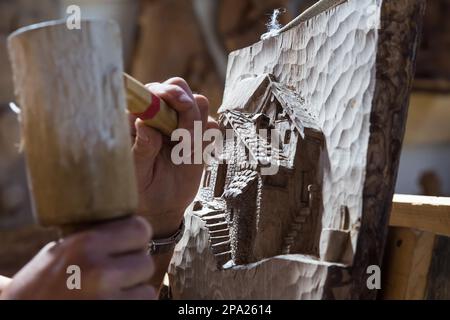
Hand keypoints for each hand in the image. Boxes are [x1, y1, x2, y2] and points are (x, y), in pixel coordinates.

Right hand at [0, 217, 154, 299]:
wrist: (18, 313)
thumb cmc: (41, 285)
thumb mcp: (62, 250)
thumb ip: (96, 239)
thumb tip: (137, 230)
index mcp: (85, 244)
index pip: (140, 228)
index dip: (137, 239)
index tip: (129, 246)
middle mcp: (98, 270)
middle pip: (145, 261)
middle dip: (133, 269)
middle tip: (114, 275)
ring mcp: (106, 299)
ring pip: (146, 290)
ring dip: (133, 292)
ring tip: (109, 293)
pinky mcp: (113, 315)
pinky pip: (142, 307)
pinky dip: (130, 305)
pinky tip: (110, 303)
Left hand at [130, 77, 217, 237]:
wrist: (160, 206)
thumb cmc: (140, 189)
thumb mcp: (135, 173)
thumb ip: (140, 148)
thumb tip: (143, 123)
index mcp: (138, 116)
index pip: (151, 91)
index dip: (162, 92)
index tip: (168, 101)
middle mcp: (161, 114)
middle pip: (178, 87)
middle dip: (184, 103)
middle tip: (183, 130)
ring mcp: (182, 123)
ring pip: (198, 103)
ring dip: (195, 123)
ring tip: (184, 150)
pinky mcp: (200, 135)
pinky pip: (212, 125)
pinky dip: (207, 137)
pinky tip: (192, 156)